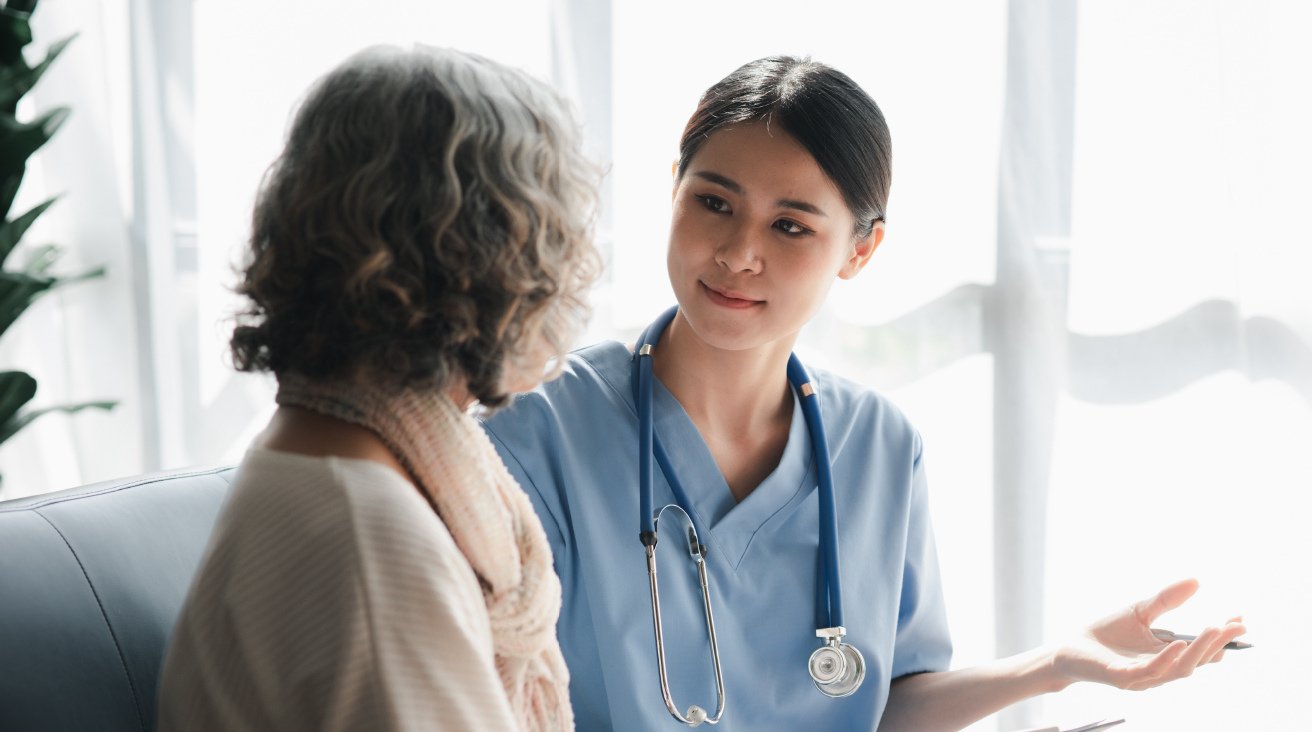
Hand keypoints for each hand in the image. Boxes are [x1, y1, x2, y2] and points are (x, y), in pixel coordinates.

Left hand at [1051, 578, 1246, 690]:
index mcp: (1167, 655)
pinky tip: (1176, 643)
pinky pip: (1149, 671)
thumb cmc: (1106, 633)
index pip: (1202, 649)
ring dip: (1198, 650)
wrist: (1070, 648)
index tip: (1239, 620)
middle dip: (1217, 643)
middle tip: (1233, 626)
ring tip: (1213, 629)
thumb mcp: (1140, 611)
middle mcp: (1161, 669)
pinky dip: (1166, 658)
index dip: (1222, 638)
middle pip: (1197, 661)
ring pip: (1179, 669)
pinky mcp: (1123, 678)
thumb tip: (1196, 580)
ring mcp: (1143, 676)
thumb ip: (1167, 599)